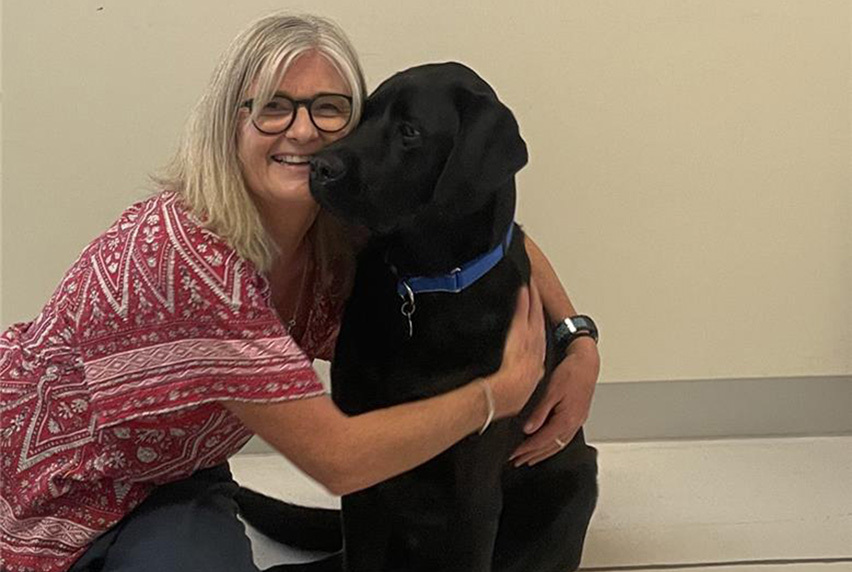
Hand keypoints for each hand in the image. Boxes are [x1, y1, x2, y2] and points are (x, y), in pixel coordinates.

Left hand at [488, 281, 546, 417]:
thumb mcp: (529, 381)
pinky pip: (523, 310)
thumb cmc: (518, 389)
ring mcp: (528, 334)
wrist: (514, 390)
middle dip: (539, 302)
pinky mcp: (519, 331)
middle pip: (539, 317)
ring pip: (532, 310)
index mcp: (539, 354)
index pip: (541, 331)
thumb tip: (531, 375)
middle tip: (538, 287)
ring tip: (531, 284)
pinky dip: (524, 298)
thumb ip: (531, 373)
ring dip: (533, 296)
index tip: (541, 308)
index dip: (542, 319)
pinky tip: (523, 288)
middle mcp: (536, 342)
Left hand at [509, 337, 598, 466]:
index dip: (527, 449)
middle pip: (550, 446)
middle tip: (516, 461)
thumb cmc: (571, 372)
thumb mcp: (551, 391)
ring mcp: (577, 422)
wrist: (587, 363)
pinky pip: (564, 439)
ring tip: (528, 459)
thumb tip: (528, 429)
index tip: (514, 454)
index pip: (543, 440)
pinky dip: (553, 446)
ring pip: (558, 445)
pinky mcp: (578, 417)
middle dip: (532, 455)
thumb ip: (540, 412)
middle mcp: (574, 424)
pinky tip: (547, 446)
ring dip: (542, 454)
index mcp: (567, 419)